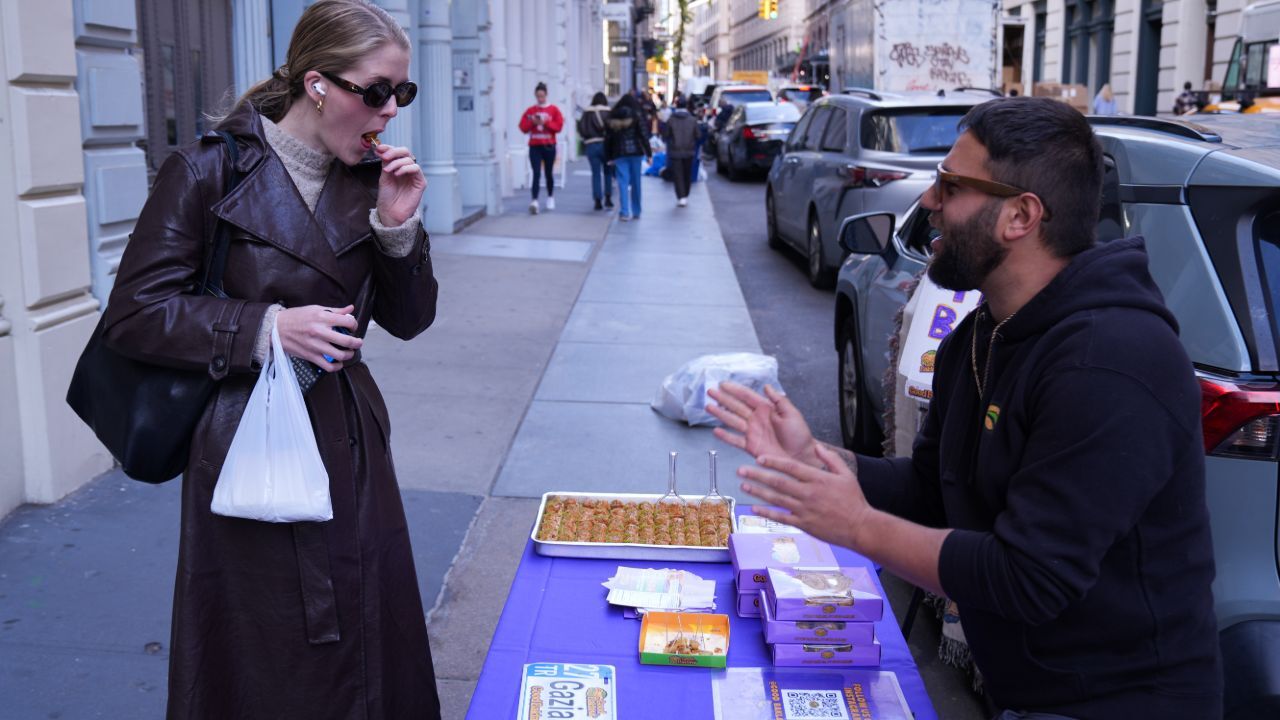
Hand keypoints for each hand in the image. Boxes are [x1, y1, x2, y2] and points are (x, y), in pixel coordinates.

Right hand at [275, 304, 361, 371]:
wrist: (276, 328)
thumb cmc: (296, 317)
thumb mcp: (315, 309)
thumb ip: (334, 311)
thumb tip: (350, 309)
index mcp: (322, 318)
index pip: (347, 322)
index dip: (354, 325)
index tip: (353, 327)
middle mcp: (319, 331)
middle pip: (346, 341)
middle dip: (357, 343)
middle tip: (358, 342)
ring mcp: (315, 345)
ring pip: (339, 355)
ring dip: (349, 355)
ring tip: (349, 352)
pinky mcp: (310, 356)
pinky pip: (328, 366)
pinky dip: (337, 367)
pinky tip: (338, 363)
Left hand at [373, 142, 424, 226]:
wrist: (390, 212)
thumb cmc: (387, 197)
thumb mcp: (384, 176)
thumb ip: (385, 163)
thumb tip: (381, 148)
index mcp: (399, 166)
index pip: (397, 152)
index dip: (389, 148)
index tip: (379, 148)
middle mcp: (407, 169)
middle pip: (405, 152)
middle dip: (394, 152)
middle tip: (384, 156)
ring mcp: (414, 175)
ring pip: (410, 159)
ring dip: (397, 162)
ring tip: (388, 171)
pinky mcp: (420, 182)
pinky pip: (416, 169)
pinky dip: (405, 168)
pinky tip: (397, 174)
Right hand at [708, 383, 820, 466]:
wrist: (802, 456)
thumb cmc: (800, 436)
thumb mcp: (792, 414)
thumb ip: (779, 400)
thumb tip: (767, 387)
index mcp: (766, 409)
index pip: (747, 396)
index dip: (735, 390)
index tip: (723, 384)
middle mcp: (756, 419)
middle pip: (736, 406)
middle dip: (722, 399)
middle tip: (710, 392)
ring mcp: (752, 432)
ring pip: (732, 420)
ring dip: (720, 414)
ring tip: (708, 407)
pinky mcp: (751, 446)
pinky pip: (735, 440)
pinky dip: (725, 436)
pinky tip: (716, 431)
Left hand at [738, 444, 870, 550]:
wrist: (860, 527)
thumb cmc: (854, 500)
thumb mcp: (846, 475)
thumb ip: (830, 459)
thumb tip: (817, 447)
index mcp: (818, 479)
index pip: (791, 467)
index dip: (773, 462)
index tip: (759, 458)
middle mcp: (808, 493)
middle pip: (778, 482)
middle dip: (758, 475)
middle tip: (742, 470)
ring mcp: (804, 510)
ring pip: (776, 498)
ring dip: (758, 492)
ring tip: (744, 486)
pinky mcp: (803, 524)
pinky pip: (781, 517)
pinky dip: (766, 513)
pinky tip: (754, 508)